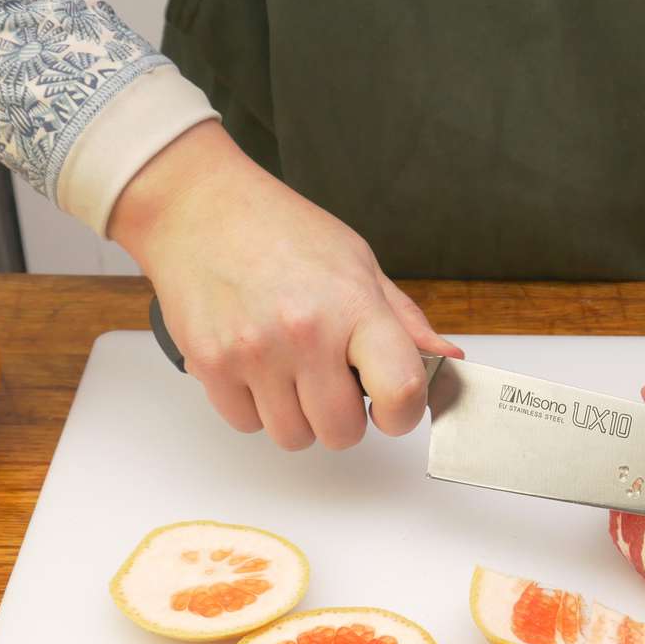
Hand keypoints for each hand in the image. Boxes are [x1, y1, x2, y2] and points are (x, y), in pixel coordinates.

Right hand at [110, 121, 462, 449]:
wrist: (198, 206)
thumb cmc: (281, 229)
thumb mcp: (358, 263)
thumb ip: (403, 321)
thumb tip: (446, 361)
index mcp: (352, 305)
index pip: (400, 391)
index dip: (402, 415)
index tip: (391, 408)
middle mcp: (303, 333)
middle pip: (341, 433)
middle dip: (343, 418)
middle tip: (331, 382)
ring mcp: (252, 352)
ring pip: (293, 437)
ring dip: (297, 416)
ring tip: (290, 370)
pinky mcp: (208, 365)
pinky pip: (246, 424)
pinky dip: (254, 408)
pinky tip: (256, 366)